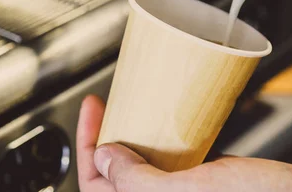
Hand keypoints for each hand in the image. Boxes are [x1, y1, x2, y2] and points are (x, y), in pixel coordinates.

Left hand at [77, 95, 291, 191]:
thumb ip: (139, 182)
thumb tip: (103, 161)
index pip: (97, 187)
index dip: (85, 147)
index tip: (91, 109)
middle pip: (117, 178)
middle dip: (107, 140)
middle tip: (106, 107)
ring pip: (142, 170)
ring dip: (132, 140)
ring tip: (129, 110)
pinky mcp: (205, 187)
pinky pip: (170, 166)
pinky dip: (160, 143)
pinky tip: (160, 123)